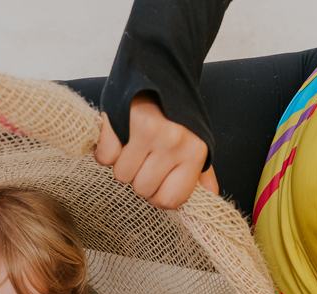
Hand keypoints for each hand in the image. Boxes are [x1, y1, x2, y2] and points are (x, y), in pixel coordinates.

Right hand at [94, 92, 218, 209]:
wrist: (157, 70)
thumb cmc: (175, 113)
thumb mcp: (196, 141)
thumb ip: (202, 173)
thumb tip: (211, 198)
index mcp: (194, 151)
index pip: (169, 201)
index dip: (158, 194)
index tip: (158, 178)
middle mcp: (173, 142)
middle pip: (142, 190)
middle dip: (139, 177)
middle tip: (145, 154)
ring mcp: (147, 131)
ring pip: (122, 176)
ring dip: (122, 164)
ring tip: (133, 142)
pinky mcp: (121, 121)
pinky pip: (105, 158)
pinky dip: (106, 151)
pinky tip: (119, 136)